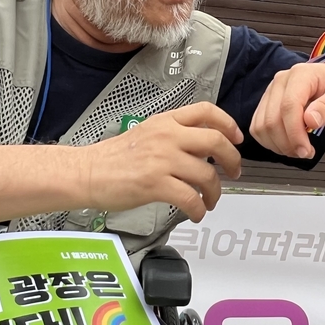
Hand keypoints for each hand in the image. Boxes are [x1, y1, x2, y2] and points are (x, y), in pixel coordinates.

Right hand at [82, 102, 242, 222]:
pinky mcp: (155, 184)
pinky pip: (190, 198)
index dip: (228, 124)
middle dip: (232, 160)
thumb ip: (175, 136)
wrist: (88, 172)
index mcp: (166, 121)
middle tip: (233, 173)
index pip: (206, 111)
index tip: (236, 139)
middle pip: (216, 142)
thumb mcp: (148, 133)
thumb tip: (204, 148)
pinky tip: (196, 213)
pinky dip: (199, 209)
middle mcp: (167, 137)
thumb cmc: (115, 157)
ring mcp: (162, 160)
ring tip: (210, 201)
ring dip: (215, 192)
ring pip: (207, 174)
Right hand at [251, 58, 324, 158]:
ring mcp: (270, 92)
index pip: (288, 106)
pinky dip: (270, 142)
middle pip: (271, 119)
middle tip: (306, 153)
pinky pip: (258, 127)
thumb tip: (310, 121)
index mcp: (300, 75)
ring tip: (298, 150)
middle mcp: (280, 81)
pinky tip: (287, 145)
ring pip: (261, 126)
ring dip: (278, 145)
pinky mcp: (266, 103)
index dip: (294, 133)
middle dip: (287, 143)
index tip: (306, 150)